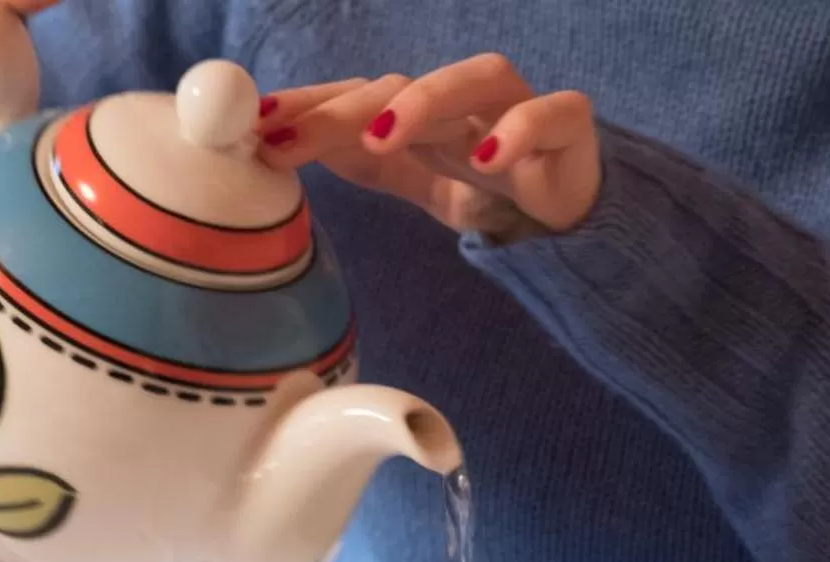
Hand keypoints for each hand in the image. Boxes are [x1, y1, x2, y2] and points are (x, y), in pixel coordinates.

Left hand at [255, 55, 600, 236]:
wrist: (574, 214)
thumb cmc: (491, 186)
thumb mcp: (416, 178)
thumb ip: (363, 162)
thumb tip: (286, 148)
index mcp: (424, 111)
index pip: (358, 96)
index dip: (308, 106)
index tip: (255, 124)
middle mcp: (465, 98)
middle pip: (403, 86)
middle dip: (342, 111)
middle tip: (289, 140)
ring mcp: (520, 107)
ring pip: (478, 78)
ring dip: (426, 101)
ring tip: (381, 136)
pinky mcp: (571, 127)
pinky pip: (553, 113)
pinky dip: (521, 130)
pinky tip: (488, 157)